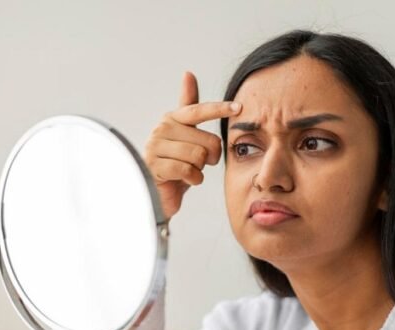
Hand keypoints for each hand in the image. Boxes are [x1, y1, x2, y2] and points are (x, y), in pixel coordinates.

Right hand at [143, 71, 239, 219]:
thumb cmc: (175, 162)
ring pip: (198, 156)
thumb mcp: (185, 134)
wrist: (158, 191)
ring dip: (200, 169)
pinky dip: (193, 179)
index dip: (220, 109)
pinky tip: (186, 180)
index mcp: (172, 118)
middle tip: (201, 163)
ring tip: (189, 171)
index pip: (199, 110)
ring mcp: (156, 147)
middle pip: (206, 140)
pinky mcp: (155, 166)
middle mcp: (162, 128)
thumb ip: (189, 106)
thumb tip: (188, 73)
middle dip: (210, 156)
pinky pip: (188, 170)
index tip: (239, 108)